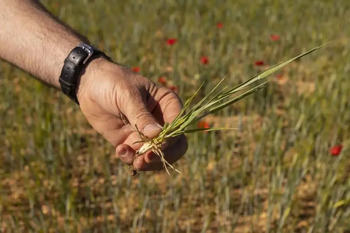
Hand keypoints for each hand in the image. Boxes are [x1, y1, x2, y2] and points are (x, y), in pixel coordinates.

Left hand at [76, 57, 187, 171]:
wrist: (90, 85)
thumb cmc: (114, 82)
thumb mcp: (128, 95)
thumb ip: (142, 116)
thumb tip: (156, 136)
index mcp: (168, 105)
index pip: (178, 127)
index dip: (170, 139)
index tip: (157, 144)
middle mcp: (162, 121)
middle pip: (174, 146)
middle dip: (162, 156)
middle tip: (145, 159)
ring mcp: (147, 134)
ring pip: (157, 156)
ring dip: (146, 163)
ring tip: (133, 161)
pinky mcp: (132, 142)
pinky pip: (137, 157)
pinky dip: (131, 159)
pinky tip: (120, 150)